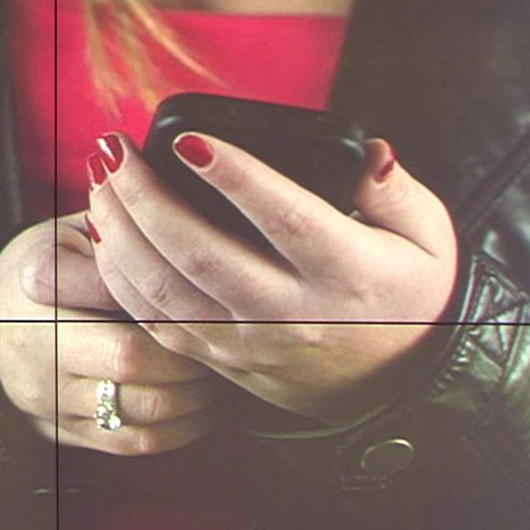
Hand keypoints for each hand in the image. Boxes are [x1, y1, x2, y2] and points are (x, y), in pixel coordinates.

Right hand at [0, 216, 227, 453]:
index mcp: (39, 294)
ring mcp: (44, 400)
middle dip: (192, 374)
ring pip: (136, 423)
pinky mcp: (55, 431)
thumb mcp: (74, 234)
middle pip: (135, 381)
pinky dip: (172, 434)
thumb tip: (184, 268)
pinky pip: (125, 445)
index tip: (213, 321)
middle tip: (223, 353)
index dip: (181, 335)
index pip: (127, 335)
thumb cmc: (48, 262)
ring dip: (190, 408)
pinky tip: (195, 410)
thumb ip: (122, 247)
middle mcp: (35, 354)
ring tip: (214, 382)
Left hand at [86, 131, 458, 421]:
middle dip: (145, 198)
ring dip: (121, 231)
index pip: (285, 220)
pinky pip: (154, 320)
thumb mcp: (428, 241)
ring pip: (165, 291)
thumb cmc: (410, 295)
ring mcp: (248, 342)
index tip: (189, 140)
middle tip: (113, 148)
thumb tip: (371, 153)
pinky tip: (104, 230)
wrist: (396, 389)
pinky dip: (119, 274)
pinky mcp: (219, 359)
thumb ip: (397, 192)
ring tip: (100, 178)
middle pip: (202, 255)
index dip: (235, 179)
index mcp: (347, 274)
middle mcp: (292, 314)